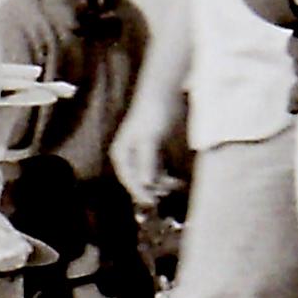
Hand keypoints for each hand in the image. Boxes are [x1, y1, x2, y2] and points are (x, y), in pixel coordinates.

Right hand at [109, 92, 181, 207]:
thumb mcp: (150, 140)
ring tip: (176, 185)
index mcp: (122, 154)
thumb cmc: (152, 114)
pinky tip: (176, 181)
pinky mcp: (153, 152)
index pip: (128, 180)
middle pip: (138, 182)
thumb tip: (145, 183)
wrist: (162, 94)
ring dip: (161, 184)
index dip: (140, 193)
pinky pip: (157, 171)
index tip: (152, 202)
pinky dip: (165, 177)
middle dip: (153, 189)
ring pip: (149, 178)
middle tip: (169, 190)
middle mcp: (129, 157)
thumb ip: (147, 162)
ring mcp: (141, 155)